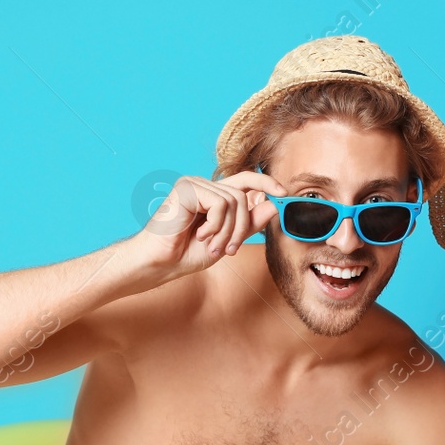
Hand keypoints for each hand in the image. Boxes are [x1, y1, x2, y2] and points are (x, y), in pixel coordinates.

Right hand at [128, 171, 284, 287]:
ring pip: (234, 201)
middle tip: (229, 249)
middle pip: (243, 195)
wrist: (160, 263)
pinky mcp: (187, 188)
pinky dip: (216, 225)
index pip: (246, 181)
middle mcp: (204, 185)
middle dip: (242, 226)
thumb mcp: (228, 240)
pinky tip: (199, 235)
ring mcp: (194, 184)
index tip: (284, 193)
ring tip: (211, 246)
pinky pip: (220, 204)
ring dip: (227, 231)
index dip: (266, 183)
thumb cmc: (187, 254)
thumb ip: (249, 223)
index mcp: (213, 195)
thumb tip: (274, 204)